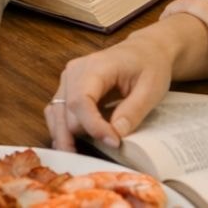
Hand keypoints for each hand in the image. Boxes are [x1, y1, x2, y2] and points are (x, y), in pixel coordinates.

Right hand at [46, 37, 173, 151]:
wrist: (145, 51)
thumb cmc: (150, 65)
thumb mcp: (151, 88)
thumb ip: (133, 111)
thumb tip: (116, 134)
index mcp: (95, 67)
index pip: (81, 101)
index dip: (93, 126)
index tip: (114, 142)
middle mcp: (74, 72)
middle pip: (66, 110)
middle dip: (82, 134)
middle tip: (104, 151)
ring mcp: (68, 79)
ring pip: (56, 112)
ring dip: (64, 135)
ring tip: (76, 156)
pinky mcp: (68, 88)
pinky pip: (57, 110)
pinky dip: (61, 128)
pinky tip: (70, 143)